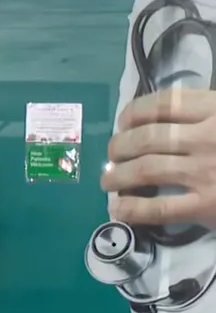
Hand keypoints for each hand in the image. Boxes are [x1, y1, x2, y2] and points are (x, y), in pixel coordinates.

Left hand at [103, 88, 215, 228]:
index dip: (134, 113)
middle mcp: (209, 137)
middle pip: (146, 137)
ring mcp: (206, 172)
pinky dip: (131, 208)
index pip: (164, 103)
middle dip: (119, 147)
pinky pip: (158, 208)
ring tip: (108, 181)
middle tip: (112, 156)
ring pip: (144, 170)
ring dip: (116, 177)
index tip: (123, 123)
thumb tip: (163, 120)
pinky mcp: (207, 206)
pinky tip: (120, 209)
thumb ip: (207, 114)